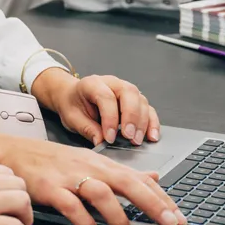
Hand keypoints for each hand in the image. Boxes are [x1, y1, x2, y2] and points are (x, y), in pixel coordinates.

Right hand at [0, 135, 184, 224]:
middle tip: (169, 223)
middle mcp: (89, 167)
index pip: (137, 179)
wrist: (15, 152)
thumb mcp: (91, 161)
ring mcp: (69, 177)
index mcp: (101, 163)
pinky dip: (85, 222)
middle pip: (126, 182)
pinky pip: (71, 206)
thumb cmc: (54, 160)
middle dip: (152, 204)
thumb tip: (155, 178)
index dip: (161, 197)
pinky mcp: (50, 188)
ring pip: (101, 193)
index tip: (179, 216)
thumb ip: (124, 172)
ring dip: (118, 217)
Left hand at [31, 68, 158, 146]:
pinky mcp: (134, 100)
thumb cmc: (73, 104)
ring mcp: (125, 89)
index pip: (105, 97)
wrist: (72, 96)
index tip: (109, 137)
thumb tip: (101, 141)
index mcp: (92, 83)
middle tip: (128, 137)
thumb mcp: (72, 117)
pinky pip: (148, 108)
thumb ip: (86, 128)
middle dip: (131, 117)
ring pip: (141, 100)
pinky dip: (152, 122)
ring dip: (142, 122)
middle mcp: (112, 83)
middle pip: (129, 94)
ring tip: (137, 140)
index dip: (109, 118)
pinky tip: (152, 136)